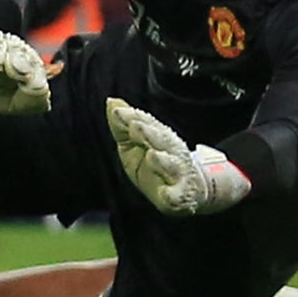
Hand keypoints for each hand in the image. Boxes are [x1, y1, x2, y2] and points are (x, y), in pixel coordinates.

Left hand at [106, 99, 250, 216]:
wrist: (186, 190)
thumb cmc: (153, 163)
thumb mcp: (132, 144)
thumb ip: (122, 126)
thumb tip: (111, 101)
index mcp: (158, 137)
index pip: (146, 124)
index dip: (133, 118)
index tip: (118, 112)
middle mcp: (170, 152)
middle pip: (161, 140)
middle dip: (149, 134)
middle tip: (136, 127)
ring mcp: (177, 173)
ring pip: (171, 166)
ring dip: (162, 161)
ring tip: (153, 155)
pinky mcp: (179, 195)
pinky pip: (177, 195)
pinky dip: (173, 195)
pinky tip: (167, 194)